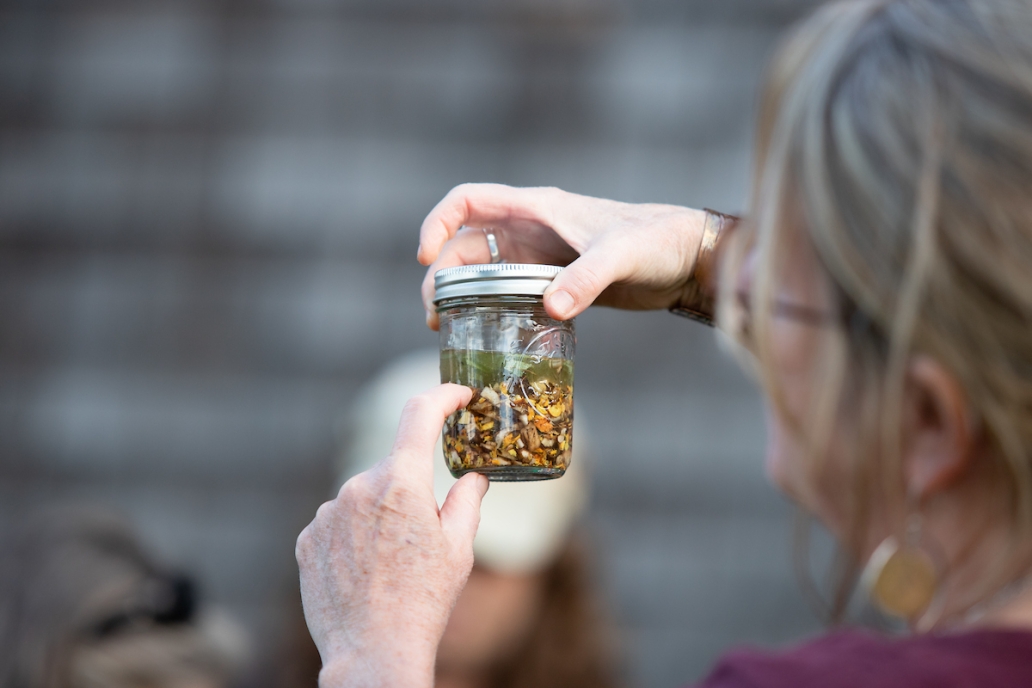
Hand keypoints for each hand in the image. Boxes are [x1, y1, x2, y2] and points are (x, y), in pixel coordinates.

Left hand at [295, 384, 489, 687]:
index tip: (458, 395)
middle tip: (422, 533)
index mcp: (401, 483)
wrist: (373, 652)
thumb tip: (473, 476)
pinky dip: (353, 535)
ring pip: (362, 496)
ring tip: (390, 563)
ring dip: (379, 514)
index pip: (420, 414)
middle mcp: (358, 487)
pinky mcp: (307, 538)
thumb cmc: (424, 601)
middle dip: (410, 488)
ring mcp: (328, 513)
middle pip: (392, 468)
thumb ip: (467, 500)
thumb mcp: (459, 548)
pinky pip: (336, 522)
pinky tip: (364, 571)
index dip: (442, 396)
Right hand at [418, 183, 707, 328]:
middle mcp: (530, 229)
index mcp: (537, 208)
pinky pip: (508, 292)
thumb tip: (551, 308)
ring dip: (460, 295)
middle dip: (441, 274)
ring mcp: (540, 256)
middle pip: (466, 244)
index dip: (438, 223)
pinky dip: (489, 309)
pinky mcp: (554, 281)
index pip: (468, 201)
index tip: (425, 258)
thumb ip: (586, 278)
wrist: (686, 257)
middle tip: (435, 315)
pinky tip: (485, 335)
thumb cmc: (657, 239)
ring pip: (483, 271)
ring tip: (446, 329)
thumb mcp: (621, 255)